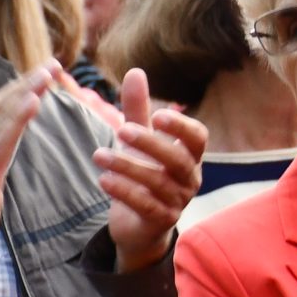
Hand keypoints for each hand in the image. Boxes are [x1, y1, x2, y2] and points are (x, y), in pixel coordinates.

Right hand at [0, 61, 59, 269]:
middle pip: (0, 104)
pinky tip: (33, 102)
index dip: (19, 87)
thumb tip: (10, 137)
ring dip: (26, 91)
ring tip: (48, 74)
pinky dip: (17, 119)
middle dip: (27, 81)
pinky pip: (1, 142)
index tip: (44, 71)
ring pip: (1, 116)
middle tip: (53, 63)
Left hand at [94, 69, 207, 271]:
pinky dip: (125, 192)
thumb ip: (137, 109)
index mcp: (188, 156)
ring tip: (98, 155)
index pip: (198, 138)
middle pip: (179, 160)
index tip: (158, 116)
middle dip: (151, 144)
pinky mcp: (161, 221)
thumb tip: (135, 70)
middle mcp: (189, 179)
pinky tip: (103, 180)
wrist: (139, 226)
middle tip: (121, 130)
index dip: (181, 127)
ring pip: (158, 183)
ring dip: (127, 167)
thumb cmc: (142, 175)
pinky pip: (146, 206)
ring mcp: (178, 202)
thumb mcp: (138, 141)